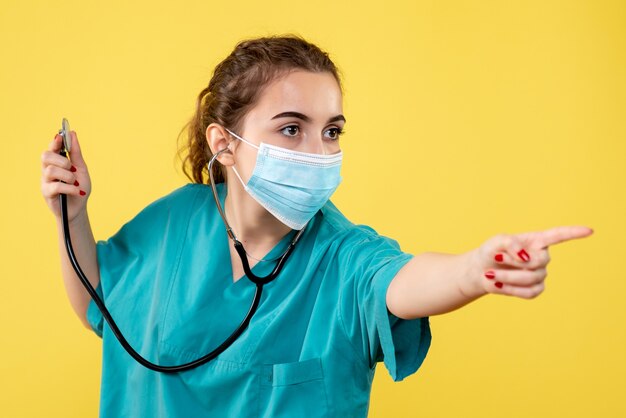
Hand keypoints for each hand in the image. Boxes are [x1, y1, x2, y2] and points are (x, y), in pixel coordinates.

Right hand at [40, 130, 91, 222]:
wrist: (79, 208)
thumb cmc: (79, 187)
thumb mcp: (81, 169)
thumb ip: (76, 153)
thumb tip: (72, 133)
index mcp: (56, 162)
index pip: (51, 148)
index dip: (54, 142)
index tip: (60, 137)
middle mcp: (47, 169)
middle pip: (46, 156)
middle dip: (62, 160)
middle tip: (72, 169)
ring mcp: (45, 181)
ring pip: (50, 170)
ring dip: (68, 176)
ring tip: (75, 182)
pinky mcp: (46, 193)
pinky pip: (56, 186)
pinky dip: (70, 188)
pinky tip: (77, 191)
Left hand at [466, 226, 593, 298]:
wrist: (481, 270)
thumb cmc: (491, 251)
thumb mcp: (496, 241)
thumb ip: (511, 243)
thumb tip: (526, 256)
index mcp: (536, 240)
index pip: (558, 235)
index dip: (573, 233)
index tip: (590, 231)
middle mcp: (542, 257)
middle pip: (539, 261)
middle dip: (514, 263)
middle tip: (495, 259)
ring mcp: (540, 274)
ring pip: (531, 279)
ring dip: (506, 277)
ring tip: (489, 273)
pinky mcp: (535, 289)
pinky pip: (529, 292)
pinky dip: (509, 289)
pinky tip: (497, 284)